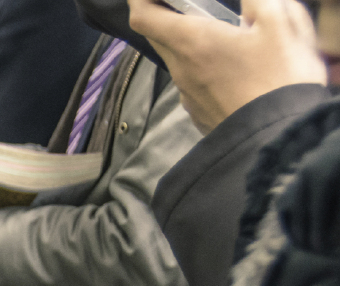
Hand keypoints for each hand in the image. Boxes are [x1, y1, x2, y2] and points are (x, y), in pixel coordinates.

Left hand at [127, 0, 323, 132]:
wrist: (279, 136)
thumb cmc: (280, 79)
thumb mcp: (279, 23)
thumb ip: (257, 1)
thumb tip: (245, 0)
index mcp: (193, 42)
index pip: (144, 17)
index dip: (140, 1)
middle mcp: (181, 69)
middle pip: (158, 38)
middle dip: (165, 17)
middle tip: (189, 5)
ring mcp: (188, 95)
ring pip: (176, 60)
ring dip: (188, 43)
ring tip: (219, 34)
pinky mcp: (199, 112)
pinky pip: (192, 82)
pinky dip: (201, 67)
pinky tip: (229, 66)